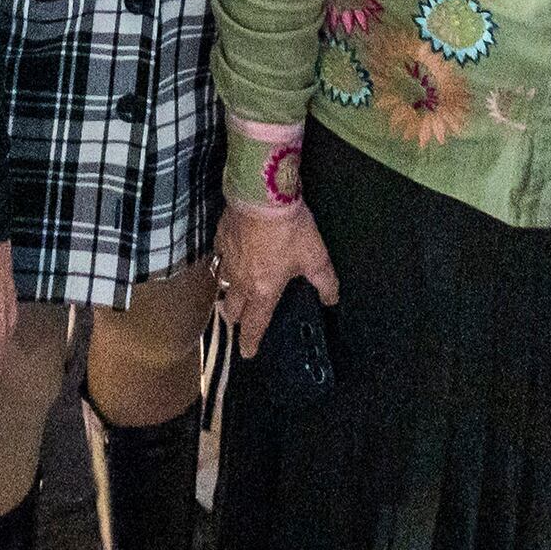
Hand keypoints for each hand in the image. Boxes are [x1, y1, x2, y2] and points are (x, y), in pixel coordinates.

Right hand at [216, 196, 340, 355]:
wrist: (261, 196)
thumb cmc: (290, 231)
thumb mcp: (316, 258)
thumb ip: (325, 283)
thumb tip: (331, 300)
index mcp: (263, 291)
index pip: (254, 324)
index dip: (251, 341)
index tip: (247, 353)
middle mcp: (240, 281)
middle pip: (232, 309)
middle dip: (236, 318)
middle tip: (241, 320)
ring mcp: (227, 259)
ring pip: (222, 284)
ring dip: (228, 292)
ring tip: (233, 291)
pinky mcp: (220, 239)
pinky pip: (219, 258)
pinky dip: (225, 262)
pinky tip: (230, 256)